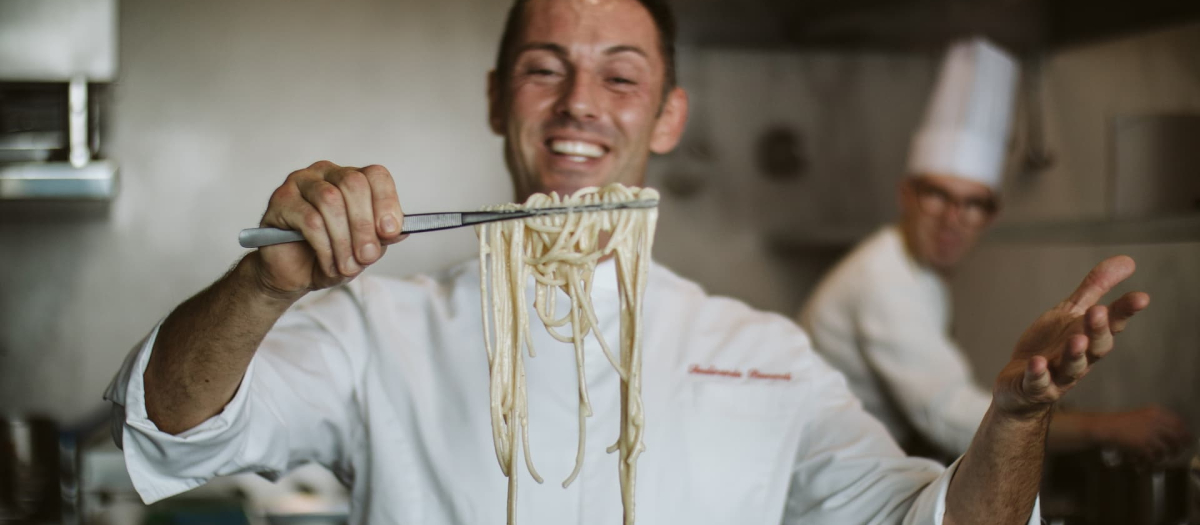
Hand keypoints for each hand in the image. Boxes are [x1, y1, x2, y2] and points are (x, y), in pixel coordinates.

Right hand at [254, 161, 406, 294]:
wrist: (294, 274)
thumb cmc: (331, 255)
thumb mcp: (365, 249)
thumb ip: (382, 236)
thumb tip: (399, 229)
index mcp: (352, 178)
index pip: (375, 175)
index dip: (386, 202)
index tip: (390, 232)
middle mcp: (327, 173)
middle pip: (353, 184)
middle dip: (364, 225)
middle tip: (367, 256)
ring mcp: (301, 182)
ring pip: (330, 201)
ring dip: (343, 240)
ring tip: (347, 266)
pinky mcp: (280, 200)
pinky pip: (309, 220)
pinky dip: (324, 247)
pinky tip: (328, 263)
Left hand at [993, 256, 1149, 418]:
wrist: (1020, 386)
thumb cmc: (1051, 346)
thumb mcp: (1071, 313)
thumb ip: (1095, 289)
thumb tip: (1128, 261)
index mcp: (1089, 337)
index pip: (1112, 324)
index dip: (1125, 311)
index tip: (1141, 297)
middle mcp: (1080, 358)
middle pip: (1095, 347)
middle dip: (1098, 330)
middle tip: (1099, 312)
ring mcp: (1057, 375)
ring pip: (1072, 367)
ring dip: (1075, 354)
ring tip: (1076, 339)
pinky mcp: (1034, 387)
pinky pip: (1037, 382)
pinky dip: (1038, 374)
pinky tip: (1036, 362)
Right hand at [1098, 406, 1193, 463]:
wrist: (1105, 427)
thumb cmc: (1122, 421)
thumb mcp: (1142, 416)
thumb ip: (1158, 421)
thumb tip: (1177, 434)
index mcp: (1157, 412)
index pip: (1180, 423)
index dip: (1185, 433)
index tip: (1186, 441)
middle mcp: (1157, 422)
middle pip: (1178, 437)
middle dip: (1178, 447)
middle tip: (1175, 453)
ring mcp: (1151, 435)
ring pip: (1167, 450)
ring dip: (1163, 457)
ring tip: (1157, 459)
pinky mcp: (1144, 447)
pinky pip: (1154, 458)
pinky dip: (1150, 463)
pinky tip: (1142, 464)